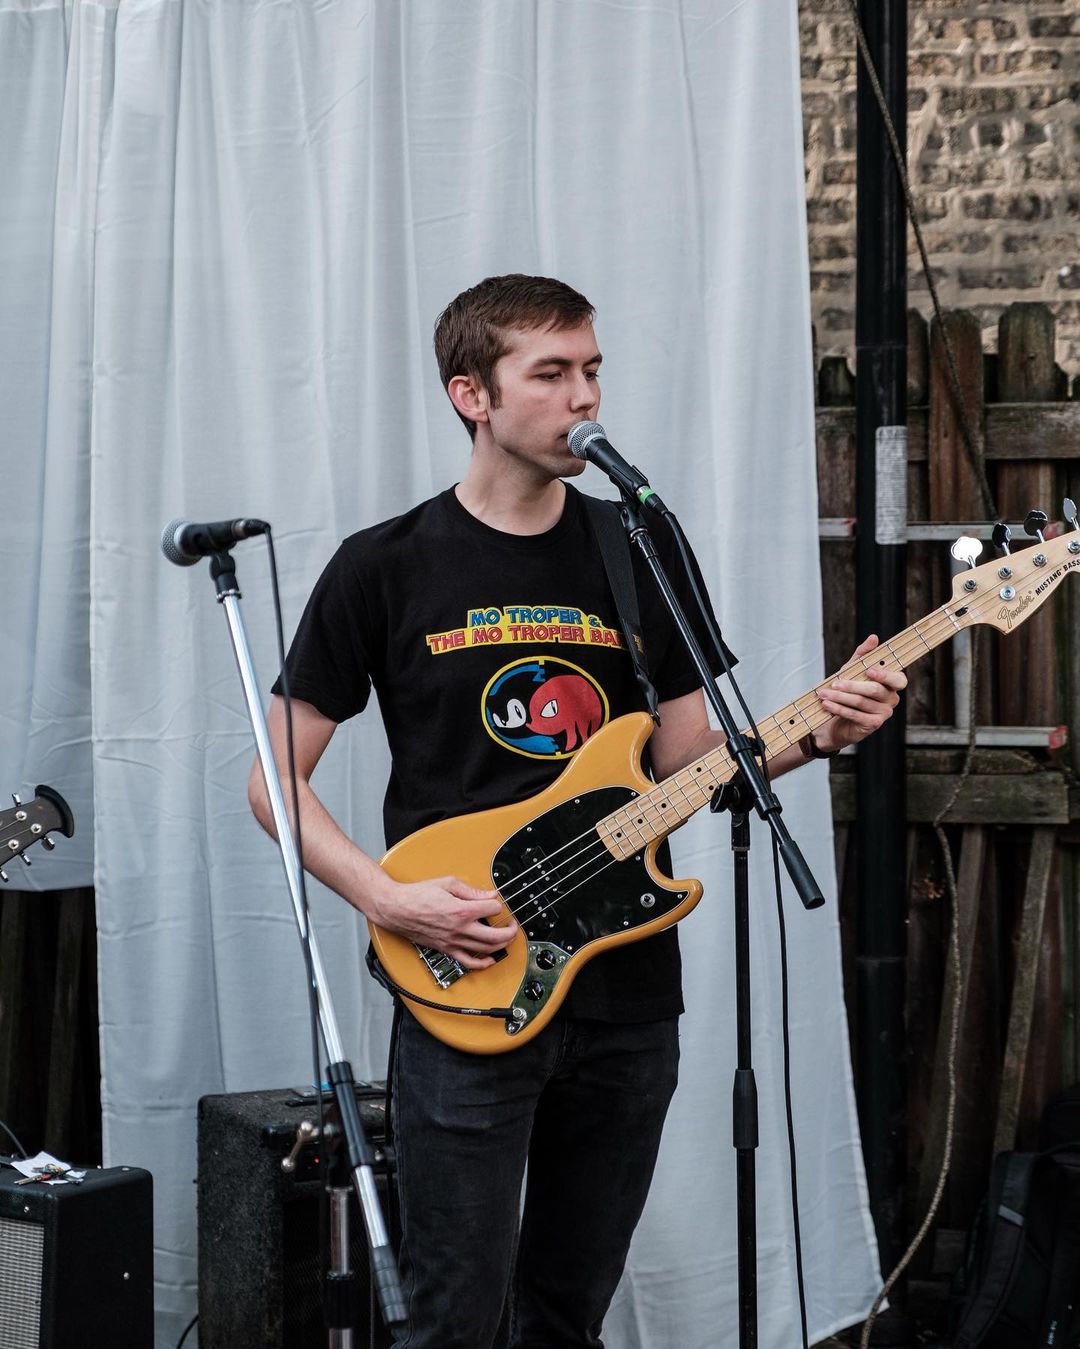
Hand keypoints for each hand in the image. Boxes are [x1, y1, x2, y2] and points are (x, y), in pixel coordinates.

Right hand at [369, 875, 516, 969]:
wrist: (397, 909)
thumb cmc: (417, 895)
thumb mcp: (448, 883)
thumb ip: (471, 890)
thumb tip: (489, 895)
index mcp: (461, 910)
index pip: (493, 909)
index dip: (498, 904)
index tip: (497, 902)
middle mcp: (459, 929)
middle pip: (496, 935)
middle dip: (510, 931)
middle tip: (513, 925)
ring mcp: (453, 942)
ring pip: (486, 950)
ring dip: (501, 945)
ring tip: (506, 938)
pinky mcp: (446, 949)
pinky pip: (468, 962)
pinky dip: (483, 963)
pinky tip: (491, 959)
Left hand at [813, 634, 905, 753]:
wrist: (836, 720)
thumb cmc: (848, 691)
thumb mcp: (853, 670)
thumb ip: (863, 654)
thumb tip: (874, 638)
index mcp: (892, 684)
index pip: (898, 679)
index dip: (885, 675)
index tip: (868, 670)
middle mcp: (892, 698)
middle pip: (874, 690)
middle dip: (851, 686)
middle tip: (834, 683)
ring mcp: (884, 713)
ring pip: (862, 702)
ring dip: (840, 697)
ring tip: (823, 693)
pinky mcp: (873, 725)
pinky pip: (856, 715)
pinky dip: (839, 709)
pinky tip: (827, 704)